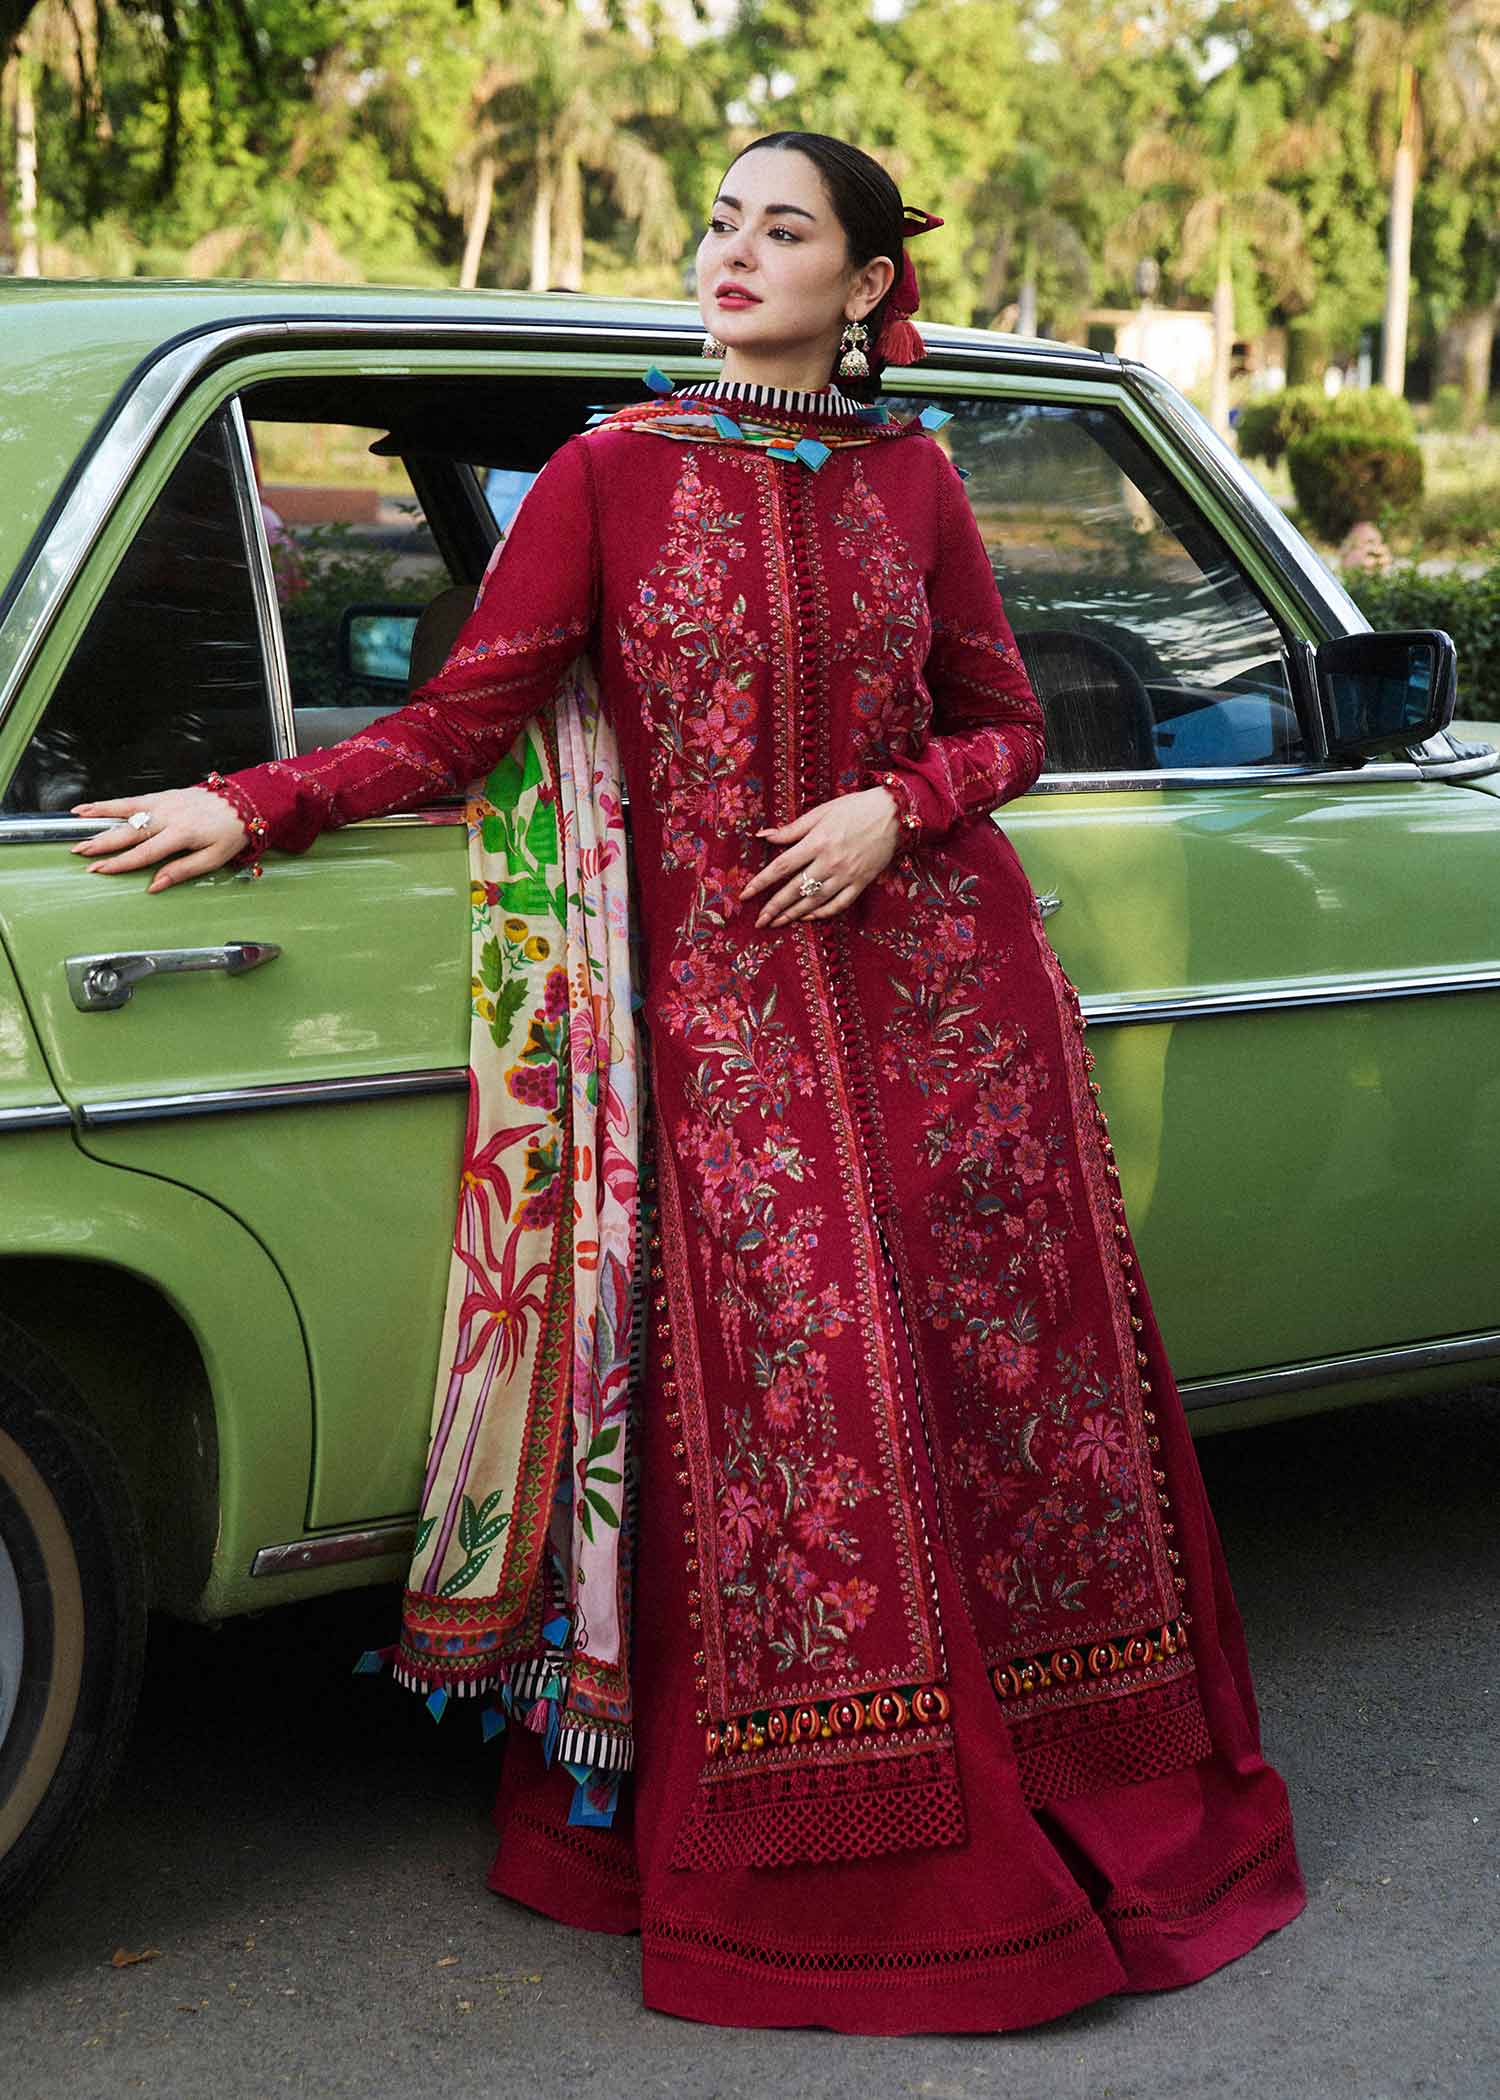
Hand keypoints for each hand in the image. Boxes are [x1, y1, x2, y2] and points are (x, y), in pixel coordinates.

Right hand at [69, 787, 249, 893]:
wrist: (243, 802)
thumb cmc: (229, 833)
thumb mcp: (213, 858)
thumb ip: (182, 871)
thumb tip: (155, 885)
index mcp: (181, 834)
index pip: (144, 852)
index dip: (121, 863)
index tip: (100, 870)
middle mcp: (168, 816)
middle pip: (129, 831)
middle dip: (102, 843)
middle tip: (80, 853)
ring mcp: (162, 803)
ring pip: (124, 811)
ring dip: (98, 818)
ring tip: (77, 825)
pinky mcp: (160, 795)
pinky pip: (130, 800)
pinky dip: (108, 803)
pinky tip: (90, 808)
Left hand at [742, 786, 901, 928]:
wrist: (895, 814)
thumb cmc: (855, 808)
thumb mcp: (821, 812)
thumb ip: (792, 828)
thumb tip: (763, 836)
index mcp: (817, 841)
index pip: (782, 866)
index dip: (761, 882)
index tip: (745, 894)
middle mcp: (830, 862)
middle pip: (795, 889)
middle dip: (774, 907)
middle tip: (759, 921)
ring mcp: (847, 875)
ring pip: (815, 901)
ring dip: (793, 914)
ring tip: (776, 923)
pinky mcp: (861, 883)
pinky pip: (839, 904)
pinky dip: (822, 913)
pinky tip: (808, 918)